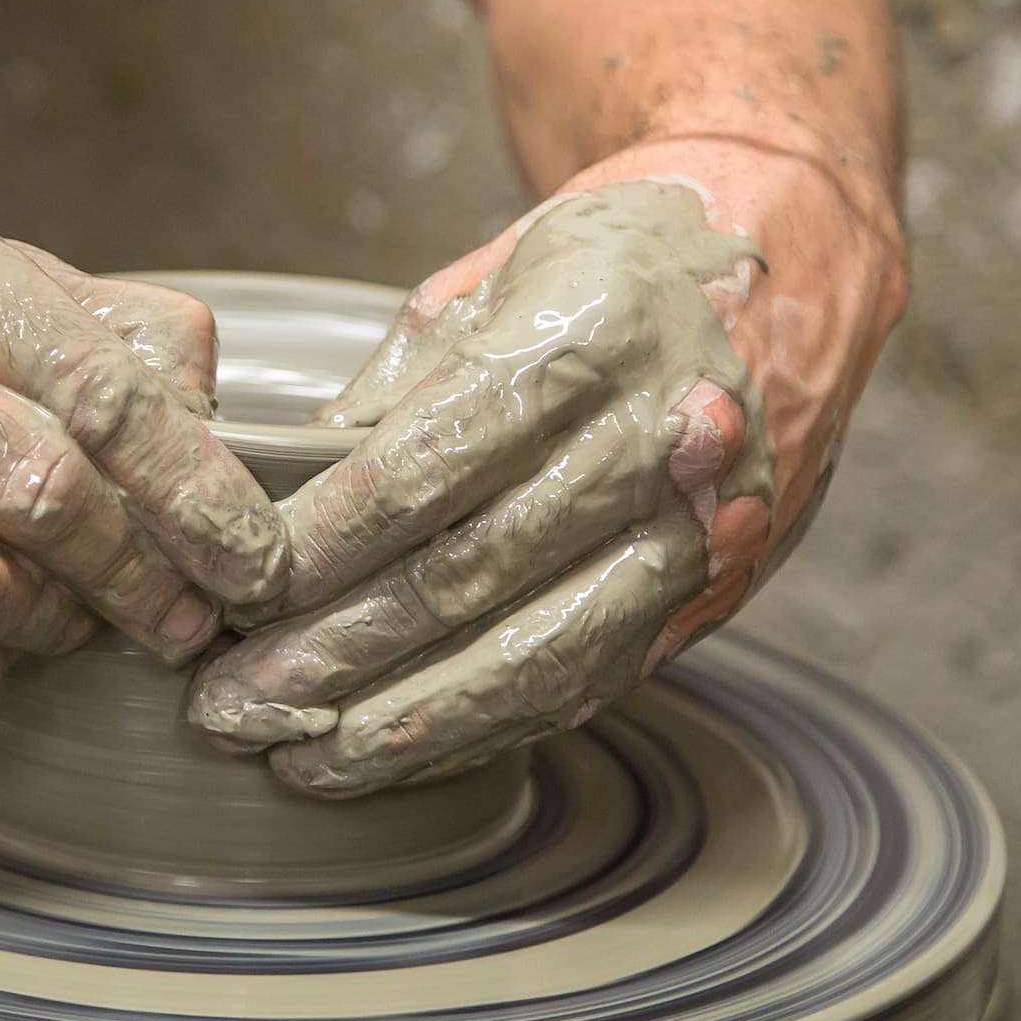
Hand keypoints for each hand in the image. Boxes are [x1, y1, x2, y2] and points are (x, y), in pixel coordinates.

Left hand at [189, 144, 905, 794]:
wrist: (792, 266)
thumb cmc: (614, 260)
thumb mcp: (492, 280)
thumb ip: (393, 389)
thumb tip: (284, 491)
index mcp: (588, 340)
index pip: (427, 469)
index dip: (323, 544)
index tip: (236, 591)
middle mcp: (658, 442)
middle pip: (469, 577)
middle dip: (335, 654)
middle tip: (228, 704)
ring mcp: (702, 531)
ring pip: (534, 657)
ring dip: (403, 724)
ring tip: (297, 760)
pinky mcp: (718, 593)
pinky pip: (589, 681)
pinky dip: (484, 729)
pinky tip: (398, 755)